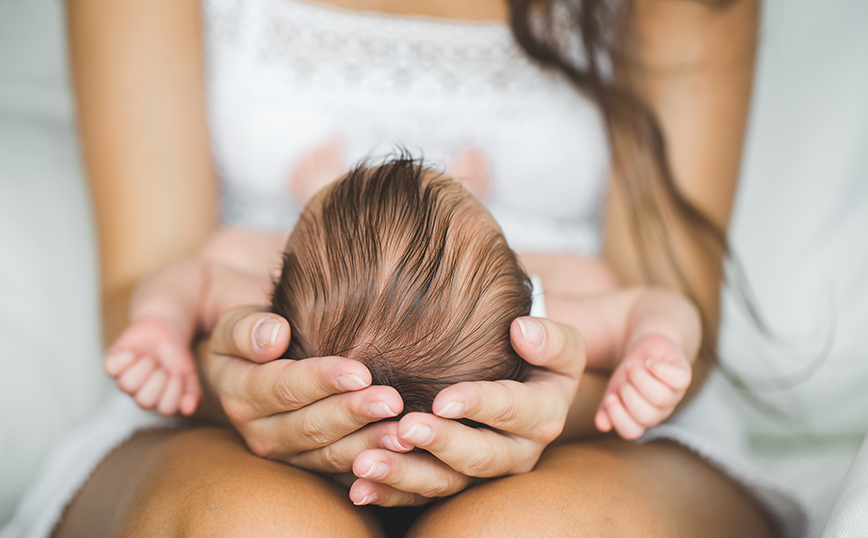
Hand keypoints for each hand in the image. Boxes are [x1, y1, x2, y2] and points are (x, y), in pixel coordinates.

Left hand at [104, 315, 200, 415]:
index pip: (166, 408)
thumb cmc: (176, 357)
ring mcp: (124, 380)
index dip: (174, 391)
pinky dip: (124, 358)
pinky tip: (134, 352)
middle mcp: (139, 394)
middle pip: (145, 401)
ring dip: (143, 368)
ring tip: (150, 358)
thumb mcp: (190, 374)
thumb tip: (189, 409)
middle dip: (158, 380)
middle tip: (162, 367)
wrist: (166, 329)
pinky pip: (111, 367)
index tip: (178, 374)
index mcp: (159, 400)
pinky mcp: (111, 364)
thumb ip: (192, 393)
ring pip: (126, 385)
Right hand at [199, 306, 411, 469]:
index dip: (323, 381)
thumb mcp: (234, 325)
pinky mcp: (311, 467)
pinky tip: (401, 456)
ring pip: (330, 455)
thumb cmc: (252, 337)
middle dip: (354, 414)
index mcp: (241, 395)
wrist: (252, 367)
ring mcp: (287, 455)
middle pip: (312, 426)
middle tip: (393, 402)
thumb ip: (246, 329)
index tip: (361, 373)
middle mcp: (261, 433)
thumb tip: (274, 335)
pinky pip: (343, 472)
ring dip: (369, 445)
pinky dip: (373, 466)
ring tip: (404, 433)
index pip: (285, 387)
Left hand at [345, 317, 585, 506]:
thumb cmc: (537, 354)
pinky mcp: (455, 483)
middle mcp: (517, 453)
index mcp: (542, 416)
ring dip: (404, 475)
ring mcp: (483, 473)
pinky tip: (359, 486)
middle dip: (440, 444)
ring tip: (366, 463)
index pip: (513, 411)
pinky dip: (389, 493)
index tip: (443, 399)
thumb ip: (550, 339)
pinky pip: (421, 496)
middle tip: (404, 428)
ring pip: (446, 483)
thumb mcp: (559, 345)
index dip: (480, 405)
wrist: (528, 383)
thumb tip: (522, 330)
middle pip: (479, 457)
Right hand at [594, 333, 691, 439]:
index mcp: (641, 418)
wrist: (646, 350)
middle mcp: (660, 411)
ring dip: (642, 379)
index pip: (631, 431)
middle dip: (630, 395)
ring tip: (633, 366)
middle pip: (647, 416)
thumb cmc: (629, 374)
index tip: (610, 397)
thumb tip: (601, 425)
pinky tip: (650, 362)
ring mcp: (674, 395)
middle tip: (623, 379)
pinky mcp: (684, 376)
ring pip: (662, 397)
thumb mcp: (613, 390)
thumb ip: (606, 408)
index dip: (619, 417)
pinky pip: (679, 380)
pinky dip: (661, 369)